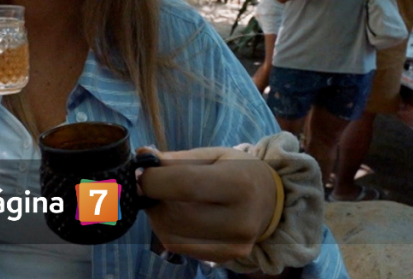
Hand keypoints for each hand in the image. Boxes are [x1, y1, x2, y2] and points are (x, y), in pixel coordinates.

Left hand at [137, 146, 276, 262]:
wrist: (270, 202)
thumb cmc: (239, 171)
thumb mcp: (213, 155)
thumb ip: (176, 159)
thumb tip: (141, 157)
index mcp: (239, 184)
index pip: (185, 185)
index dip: (154, 180)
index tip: (142, 172)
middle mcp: (240, 220)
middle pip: (174, 214)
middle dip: (152, 198)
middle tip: (151, 185)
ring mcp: (233, 245)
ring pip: (171, 234)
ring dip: (156, 215)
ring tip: (163, 199)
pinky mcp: (224, 257)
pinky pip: (178, 246)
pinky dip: (166, 230)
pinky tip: (174, 215)